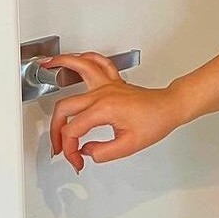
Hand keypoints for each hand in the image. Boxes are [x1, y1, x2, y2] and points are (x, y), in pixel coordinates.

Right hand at [41, 52, 182, 172]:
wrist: (170, 107)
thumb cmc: (155, 121)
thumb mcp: (128, 146)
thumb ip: (102, 152)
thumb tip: (86, 151)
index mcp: (104, 109)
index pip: (73, 131)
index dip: (70, 149)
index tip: (76, 159)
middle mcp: (103, 93)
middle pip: (65, 107)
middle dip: (56, 129)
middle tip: (58, 145)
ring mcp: (108, 85)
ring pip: (80, 68)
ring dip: (62, 65)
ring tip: (47, 66)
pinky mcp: (114, 82)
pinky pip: (99, 63)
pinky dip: (86, 58)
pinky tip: (77, 58)